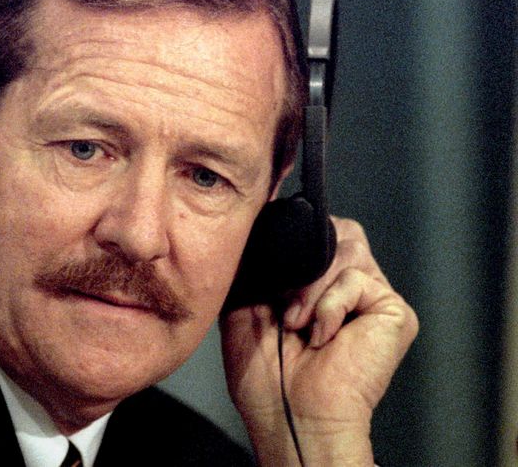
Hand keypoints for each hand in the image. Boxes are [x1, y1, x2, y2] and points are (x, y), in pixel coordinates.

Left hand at [220, 217, 417, 465]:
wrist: (288, 413)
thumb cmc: (266, 375)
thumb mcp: (245, 304)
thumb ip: (257, 265)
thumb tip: (260, 226)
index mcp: (317, 281)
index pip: (315, 231)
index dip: (292, 243)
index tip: (272, 277)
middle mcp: (347, 284)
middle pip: (336, 230)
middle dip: (302, 265)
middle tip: (284, 308)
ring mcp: (372, 296)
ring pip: (347, 247)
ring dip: (311, 288)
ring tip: (298, 324)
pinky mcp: (393, 311)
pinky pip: (357, 279)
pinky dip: (329, 307)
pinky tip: (322, 337)